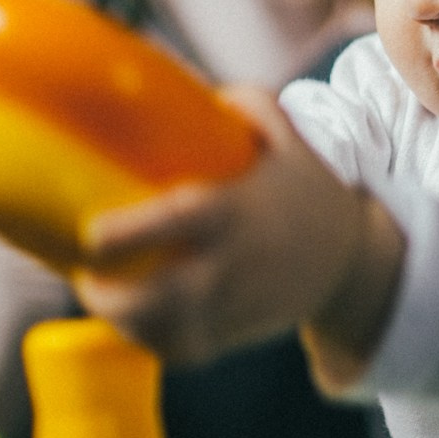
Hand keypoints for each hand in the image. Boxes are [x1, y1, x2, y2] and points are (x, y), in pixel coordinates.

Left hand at [71, 87, 401, 382]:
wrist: (354, 262)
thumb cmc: (308, 193)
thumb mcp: (289, 138)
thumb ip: (247, 105)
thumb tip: (193, 86)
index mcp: (237, 212)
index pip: (179, 224)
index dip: (130, 234)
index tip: (90, 233)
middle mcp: (231, 266)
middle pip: (161, 298)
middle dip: (110, 298)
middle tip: (84, 274)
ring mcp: (232, 307)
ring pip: (165, 334)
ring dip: (123, 323)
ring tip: (99, 294)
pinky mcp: (234, 334)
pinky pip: (182, 351)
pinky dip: (150, 342)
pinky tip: (131, 321)